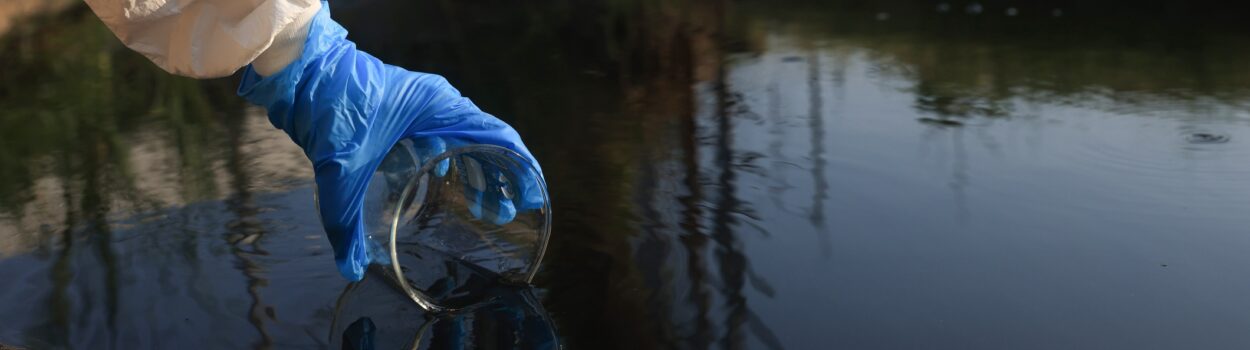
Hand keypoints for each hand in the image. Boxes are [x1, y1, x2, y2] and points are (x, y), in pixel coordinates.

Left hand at [237, 6, 543, 280]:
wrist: (303, 74)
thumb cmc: (330, 108)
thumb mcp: (339, 171)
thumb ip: (345, 223)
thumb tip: (352, 268)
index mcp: (440, 108)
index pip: (499, 137)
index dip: (520, 169)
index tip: (531, 199)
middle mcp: (440, 104)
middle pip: (487, 142)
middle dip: (501, 181)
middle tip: (505, 216)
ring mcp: (425, 106)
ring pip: (466, 141)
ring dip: (478, 174)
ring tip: (484, 210)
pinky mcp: (409, 112)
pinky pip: (444, 138)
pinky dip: (453, 163)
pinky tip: (445, 187)